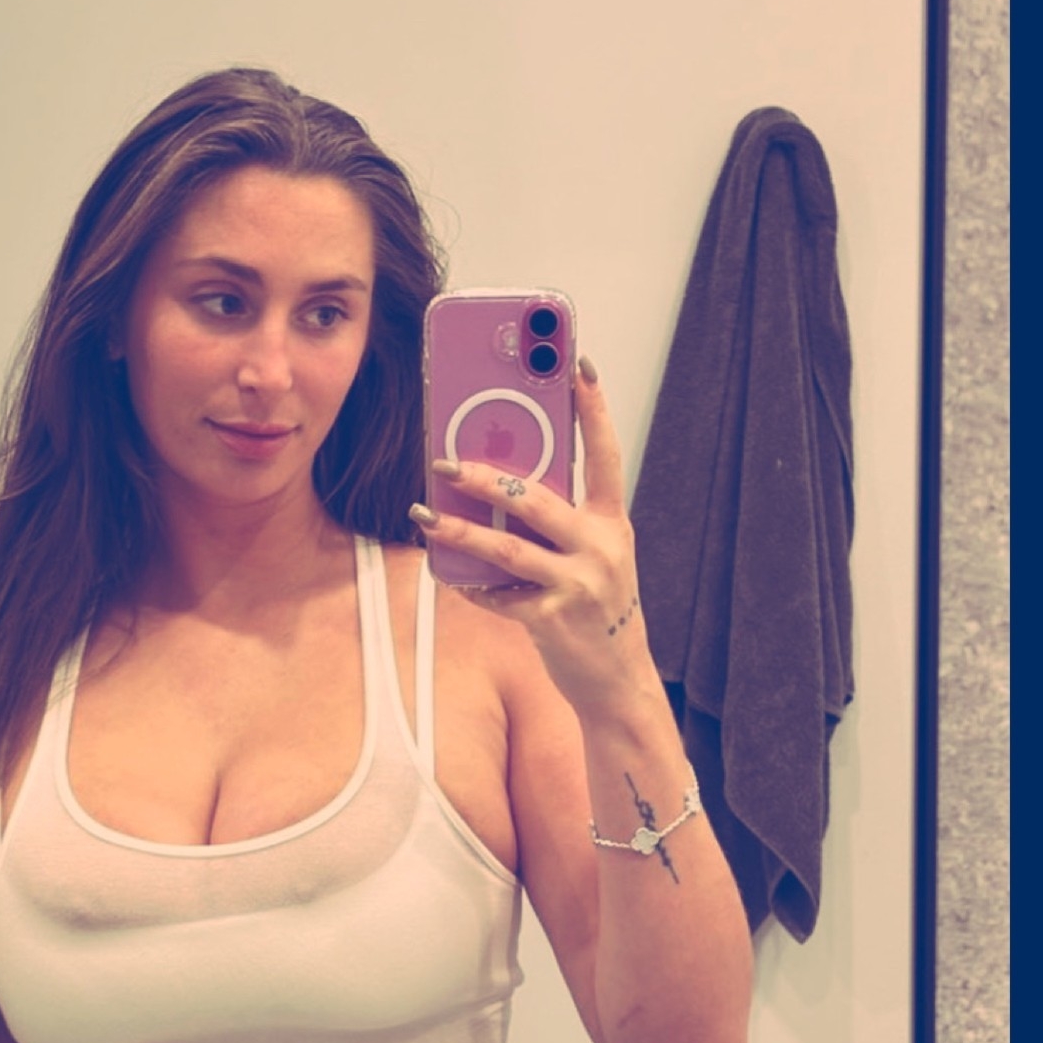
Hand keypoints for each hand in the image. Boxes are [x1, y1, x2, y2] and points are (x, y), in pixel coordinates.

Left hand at [414, 361, 653, 720]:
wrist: (618, 680)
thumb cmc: (597, 608)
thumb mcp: (595, 557)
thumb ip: (561, 522)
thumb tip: (501, 486)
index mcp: (611, 522)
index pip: (604, 453)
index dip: (592, 408)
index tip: (577, 363)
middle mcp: (600, 548)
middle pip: (536, 499)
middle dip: (486, 477)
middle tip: (444, 460)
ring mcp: (577, 585)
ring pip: (507, 548)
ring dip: (459, 531)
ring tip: (424, 515)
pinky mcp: (552, 620)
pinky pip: (497, 595)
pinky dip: (468, 583)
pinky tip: (444, 571)